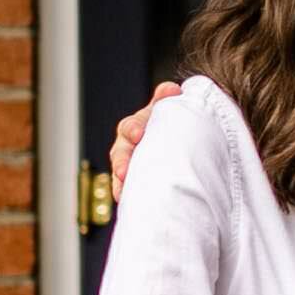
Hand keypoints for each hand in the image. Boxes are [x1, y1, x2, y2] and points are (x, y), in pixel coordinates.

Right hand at [109, 80, 180, 200]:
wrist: (174, 143)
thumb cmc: (168, 122)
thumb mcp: (166, 108)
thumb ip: (166, 97)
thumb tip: (171, 89)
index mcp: (135, 126)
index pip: (130, 126)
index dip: (133, 129)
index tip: (138, 134)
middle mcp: (128, 147)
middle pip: (120, 154)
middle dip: (121, 162)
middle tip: (123, 171)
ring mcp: (129, 166)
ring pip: (120, 175)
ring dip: (120, 184)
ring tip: (122, 194)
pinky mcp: (133, 183)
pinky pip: (127, 190)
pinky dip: (127, 197)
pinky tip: (130, 205)